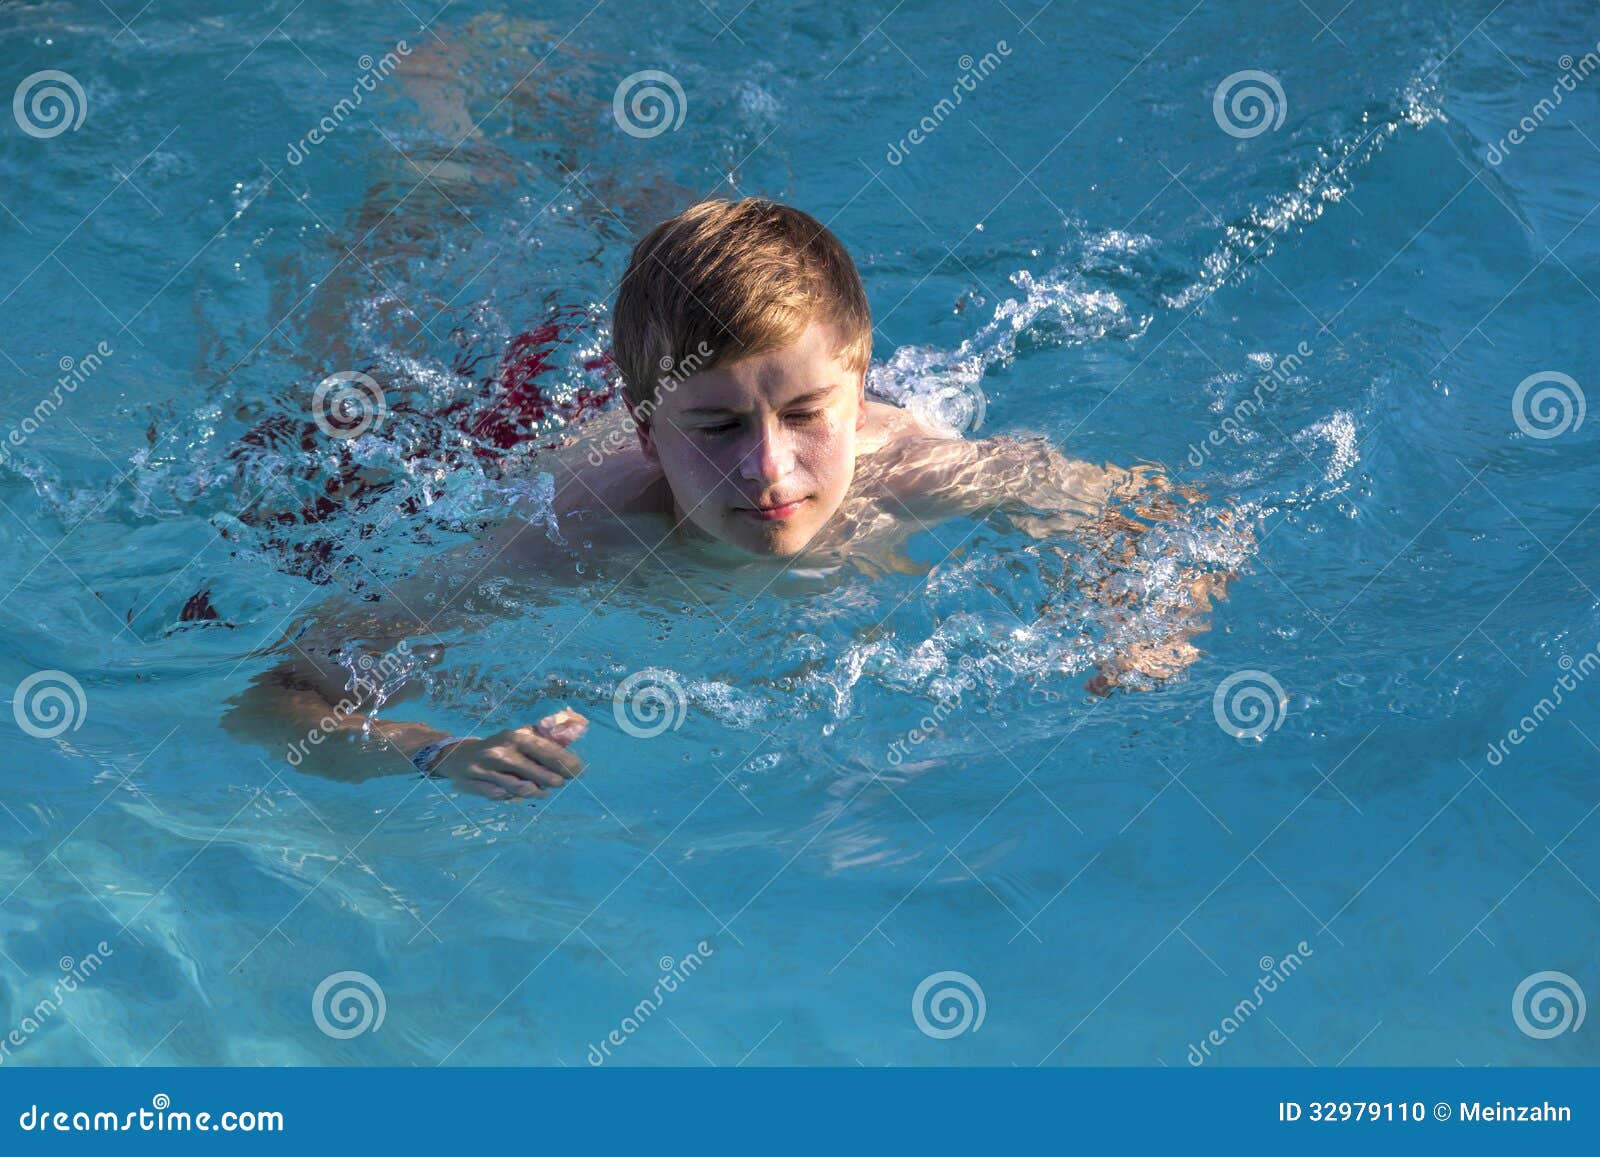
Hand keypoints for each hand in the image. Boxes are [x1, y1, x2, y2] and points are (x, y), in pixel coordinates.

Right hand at [426, 709, 587, 799]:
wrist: (457, 756)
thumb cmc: (498, 746)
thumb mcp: (517, 736)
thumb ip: (543, 738)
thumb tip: (575, 733)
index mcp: (515, 737)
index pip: (547, 751)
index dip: (567, 763)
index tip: (580, 771)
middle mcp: (502, 752)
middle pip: (538, 773)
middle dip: (555, 780)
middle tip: (561, 782)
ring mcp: (489, 770)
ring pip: (523, 789)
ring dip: (539, 792)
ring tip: (544, 791)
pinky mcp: (478, 786)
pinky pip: (504, 797)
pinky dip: (516, 797)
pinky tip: (521, 793)